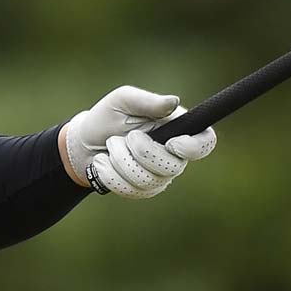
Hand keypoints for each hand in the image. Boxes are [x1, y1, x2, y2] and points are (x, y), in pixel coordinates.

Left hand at [61, 85, 216, 198]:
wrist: (85, 142)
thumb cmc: (108, 116)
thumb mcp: (124, 100)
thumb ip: (149, 101)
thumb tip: (174, 102)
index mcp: (177, 128)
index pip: (205, 142)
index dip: (195, 147)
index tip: (172, 143)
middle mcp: (174, 154)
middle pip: (173, 167)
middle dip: (142, 152)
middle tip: (126, 137)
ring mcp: (160, 175)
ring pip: (148, 180)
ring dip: (121, 161)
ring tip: (111, 146)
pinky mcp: (144, 190)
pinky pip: (131, 191)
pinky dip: (111, 174)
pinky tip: (102, 162)